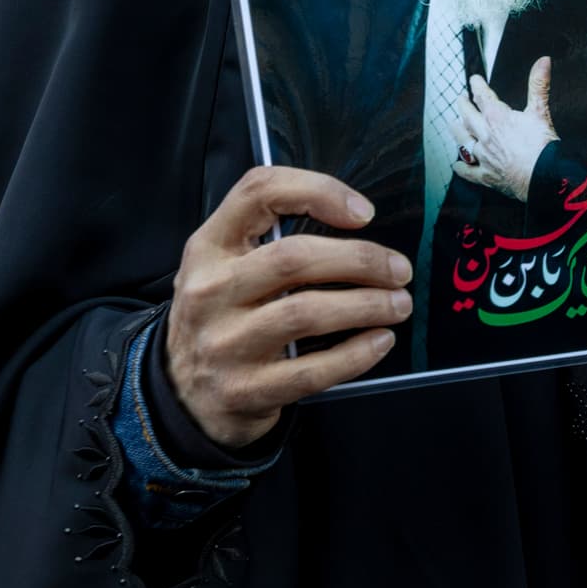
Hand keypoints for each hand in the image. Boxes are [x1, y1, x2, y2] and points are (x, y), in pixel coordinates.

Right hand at [166, 166, 412, 448]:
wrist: (187, 395)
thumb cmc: (226, 318)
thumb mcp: (227, 268)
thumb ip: (273, 240)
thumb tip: (358, 223)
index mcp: (208, 248)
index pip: (258, 193)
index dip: (317, 191)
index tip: (365, 212)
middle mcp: (210, 290)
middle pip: (294, 258)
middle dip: (361, 260)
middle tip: (399, 271)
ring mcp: (224, 343)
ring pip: (306, 312)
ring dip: (367, 305)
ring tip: (398, 304)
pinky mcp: (245, 389)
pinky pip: (312, 370)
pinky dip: (356, 354)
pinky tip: (380, 341)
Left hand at [451, 55, 556, 201]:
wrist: (543, 178)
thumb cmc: (542, 147)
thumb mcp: (541, 111)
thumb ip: (539, 85)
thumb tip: (544, 60)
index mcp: (497, 117)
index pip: (482, 96)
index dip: (477, 85)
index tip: (474, 79)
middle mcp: (485, 135)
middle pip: (468, 116)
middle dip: (463, 105)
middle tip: (460, 98)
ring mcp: (484, 156)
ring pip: (463, 141)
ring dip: (457, 131)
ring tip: (453, 124)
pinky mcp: (486, 176)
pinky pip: (469, 171)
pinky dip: (462, 168)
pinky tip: (456, 165)